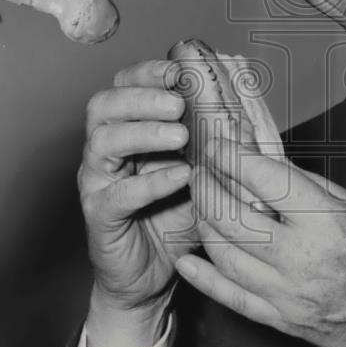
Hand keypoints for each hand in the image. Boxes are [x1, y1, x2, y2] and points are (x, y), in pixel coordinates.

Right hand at [78, 59, 193, 346]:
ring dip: (143, 131)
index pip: (125, 85)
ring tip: (180, 135)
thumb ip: (214, 141)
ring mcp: (99, 181)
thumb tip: (246, 107)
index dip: (149, 72)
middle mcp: (107, 150)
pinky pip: (117, 194)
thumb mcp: (202, 172)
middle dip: (141, 96)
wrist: (152, 277)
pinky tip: (178, 177)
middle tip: (177, 101)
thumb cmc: (176, 218)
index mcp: (129, 130)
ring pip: (102, 141)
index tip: (180, 69)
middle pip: (104, 104)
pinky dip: (149, 183)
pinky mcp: (100, 215)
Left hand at [175, 138, 345, 346]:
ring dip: (204, 224)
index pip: (264, 180)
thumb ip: (312, 191)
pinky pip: (233, 299)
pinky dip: (205, 278)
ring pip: (225, 256)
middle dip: (208, 188)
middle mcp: (304, 262)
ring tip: (201, 202)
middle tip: (201, 170)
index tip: (216, 142)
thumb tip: (269, 168)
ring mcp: (291, 297)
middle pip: (233, 219)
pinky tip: (188, 259)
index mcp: (329, 225)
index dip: (232, 156)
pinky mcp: (285, 323)